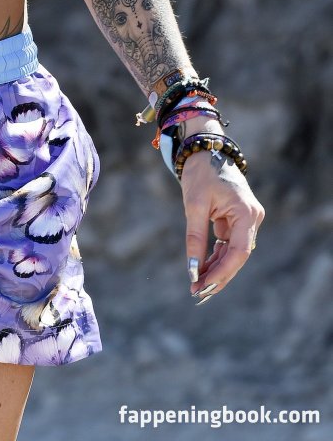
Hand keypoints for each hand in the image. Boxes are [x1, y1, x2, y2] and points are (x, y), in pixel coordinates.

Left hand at [181, 141, 263, 303]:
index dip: (222, 272)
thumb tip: (191, 269)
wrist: (203, 150)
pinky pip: (229, 243)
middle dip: (219, 275)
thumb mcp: (194, 205)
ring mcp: (248, 219)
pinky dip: (216, 255)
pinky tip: (202, 269)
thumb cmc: (200, 173)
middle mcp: (253, 218)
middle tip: (198, 293)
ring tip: (197, 285)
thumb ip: (195, 237)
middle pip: (238, 256)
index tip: (203, 286)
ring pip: (233, 252)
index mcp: (246, 213)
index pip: (238, 252)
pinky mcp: (239, 219)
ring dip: (216, 268)